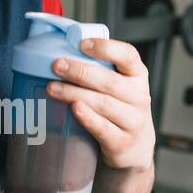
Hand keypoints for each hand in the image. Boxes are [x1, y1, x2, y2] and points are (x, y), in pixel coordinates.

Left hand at [46, 38, 155, 173]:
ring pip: (103, 103)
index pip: (128, 56)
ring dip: (75, 93)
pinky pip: (103, 128)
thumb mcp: (119, 86)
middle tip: (56, 66)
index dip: (106, 48)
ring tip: (52, 88)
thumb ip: (101, 70)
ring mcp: (133, 121)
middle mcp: (139, 97)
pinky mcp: (121, 142)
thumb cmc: (119, 109)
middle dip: (80, 71)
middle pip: (109, 81)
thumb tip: (63, 52)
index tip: (82, 44)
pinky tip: (73, 108)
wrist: (135, 148)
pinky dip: (87, 117)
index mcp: (137, 76)